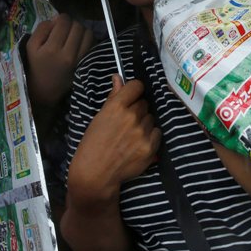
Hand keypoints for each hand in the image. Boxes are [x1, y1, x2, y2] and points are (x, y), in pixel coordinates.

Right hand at [25, 14, 93, 106]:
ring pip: (87, 33)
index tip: (57, 22)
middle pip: (77, 26)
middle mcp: (68, 54)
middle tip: (64, 28)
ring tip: (72, 34)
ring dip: (81, 30)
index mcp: (52, 49)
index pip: (64, 22)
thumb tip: (57, 19)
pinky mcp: (85, 62)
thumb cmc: (36, 65)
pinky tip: (78, 41)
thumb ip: (42, 29)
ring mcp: (79, 59)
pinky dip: (86, 38)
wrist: (45, 88)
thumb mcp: (31, 46)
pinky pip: (92, 43)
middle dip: (71, 23)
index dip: (61, 18)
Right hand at [67, 74, 160, 205]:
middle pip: (144, 103)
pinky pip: (157, 132)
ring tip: (131, 136)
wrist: (96, 173)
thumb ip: (113, 97)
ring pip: (151, 118)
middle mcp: (132, 116)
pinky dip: (151, 136)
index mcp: (116, 106)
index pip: (137, 86)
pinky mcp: (151, 146)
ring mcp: (143, 132)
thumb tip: (118, 77)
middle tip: (126, 123)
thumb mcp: (99, 118)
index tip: (132, 97)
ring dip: (144, 124)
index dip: (134, 91)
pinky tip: (138, 143)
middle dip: (137, 110)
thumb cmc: (93, 144)